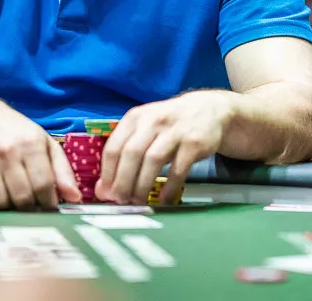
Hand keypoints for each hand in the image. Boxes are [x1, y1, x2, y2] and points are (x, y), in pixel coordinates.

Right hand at [0, 93, 79, 209]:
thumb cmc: (16, 132)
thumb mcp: (44, 143)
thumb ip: (62, 170)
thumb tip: (75, 198)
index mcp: (31, 143)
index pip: (43, 185)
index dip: (48, 202)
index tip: (48, 204)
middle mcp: (7, 151)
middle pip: (22, 198)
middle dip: (30, 207)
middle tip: (31, 203)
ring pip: (0, 203)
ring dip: (9, 206)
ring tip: (13, 196)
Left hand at [95, 91, 231, 204]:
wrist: (208, 109)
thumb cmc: (168, 125)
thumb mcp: (144, 130)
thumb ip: (123, 156)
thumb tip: (104, 190)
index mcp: (135, 118)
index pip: (113, 147)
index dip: (107, 174)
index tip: (106, 193)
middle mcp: (152, 121)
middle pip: (131, 154)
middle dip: (123, 182)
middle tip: (121, 201)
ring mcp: (174, 131)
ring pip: (152, 160)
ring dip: (142, 185)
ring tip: (139, 202)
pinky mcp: (193, 142)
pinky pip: (178, 169)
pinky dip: (169, 188)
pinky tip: (164, 200)